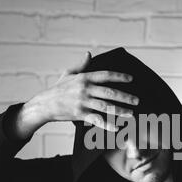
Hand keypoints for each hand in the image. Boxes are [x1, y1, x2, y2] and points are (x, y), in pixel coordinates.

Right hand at [24, 51, 138, 131]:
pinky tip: (117, 127)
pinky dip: (107, 124)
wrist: (45, 104)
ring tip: (131, 114)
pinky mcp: (80, 114)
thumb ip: (81, 65)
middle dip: (125, 97)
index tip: (131, 79)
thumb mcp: (69, 74)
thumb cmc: (58, 89)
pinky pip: (96, 119)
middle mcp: (84, 89)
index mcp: (84, 78)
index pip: (105, 75)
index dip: (119, 76)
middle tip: (137, 100)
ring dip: (120, 111)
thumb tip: (89, 53)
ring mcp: (82, 102)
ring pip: (105, 106)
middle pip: (109, 92)